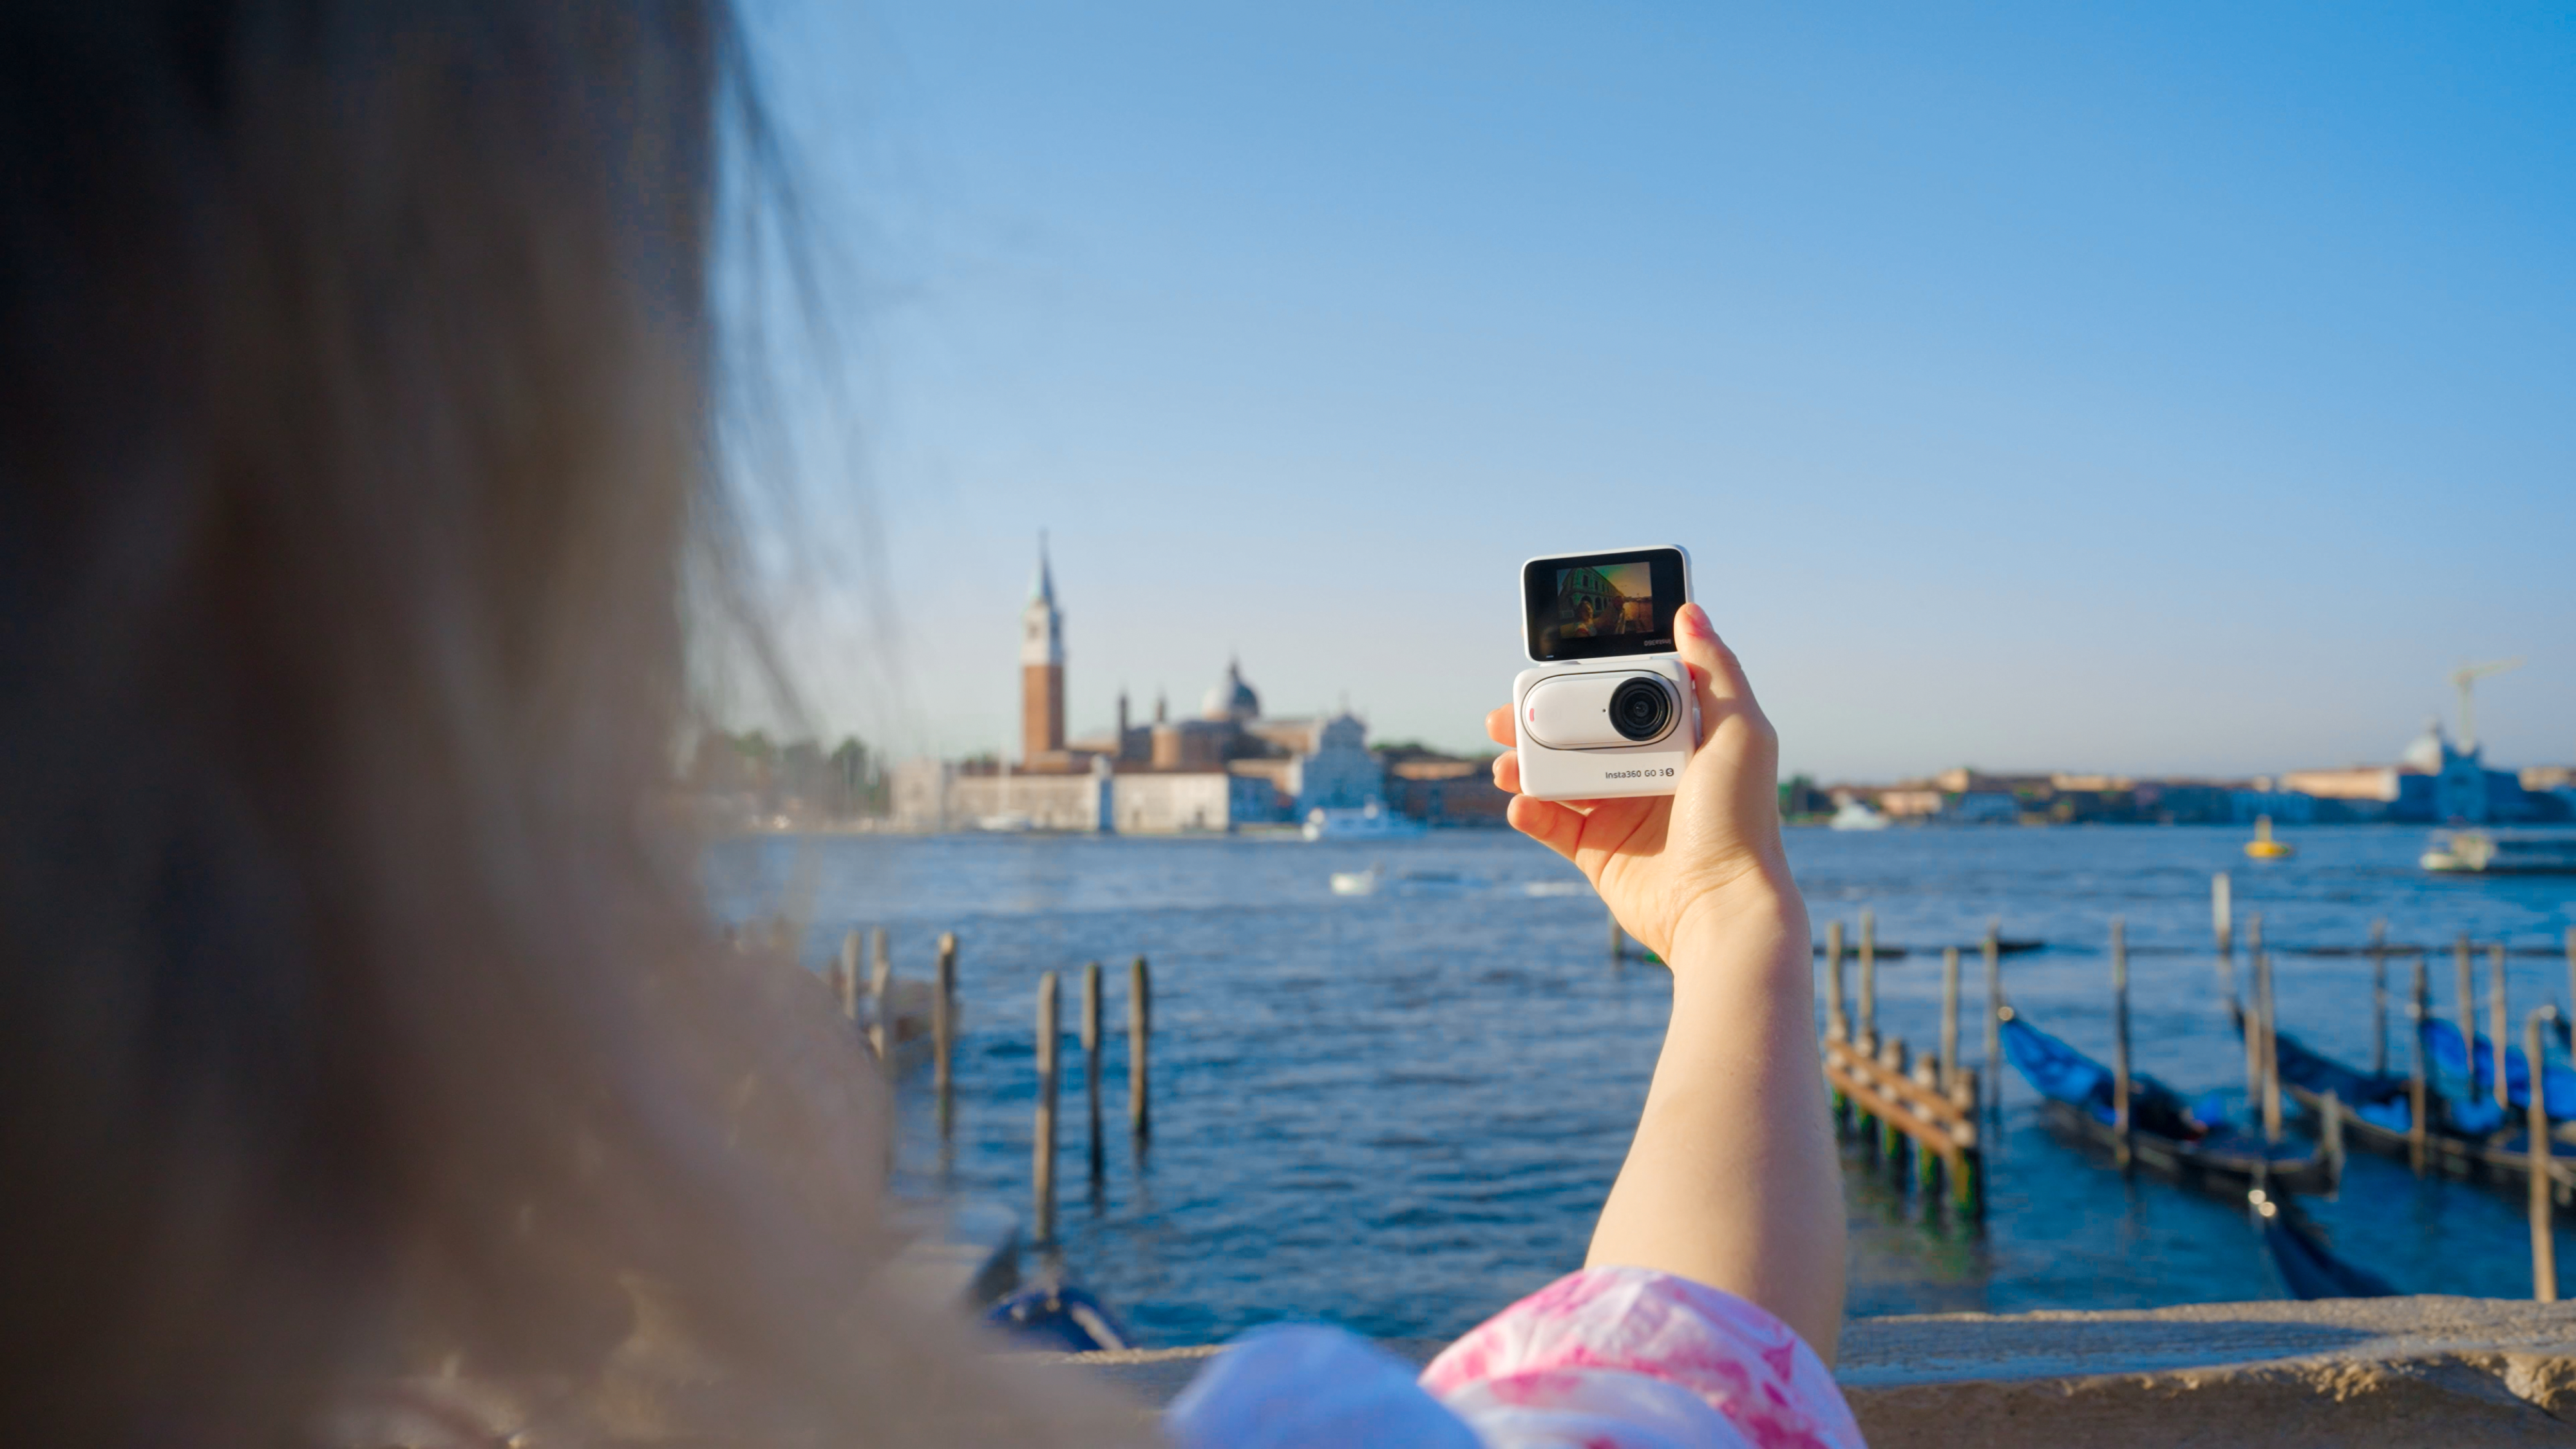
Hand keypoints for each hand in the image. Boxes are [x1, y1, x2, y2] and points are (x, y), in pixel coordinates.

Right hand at [1487, 603, 1797, 964]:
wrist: (1720, 908)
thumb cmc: (1741, 821)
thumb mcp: (1740, 731)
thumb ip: (1713, 668)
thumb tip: (1688, 610)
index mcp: (1682, 740)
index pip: (1625, 696)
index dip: (1588, 679)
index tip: (1552, 667)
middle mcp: (1650, 773)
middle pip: (1581, 735)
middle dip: (1539, 723)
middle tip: (1505, 717)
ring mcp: (1622, 814)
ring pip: (1560, 778)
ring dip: (1525, 766)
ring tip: (1504, 765)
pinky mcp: (1600, 854)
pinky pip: (1553, 826)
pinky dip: (1530, 812)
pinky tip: (1520, 804)